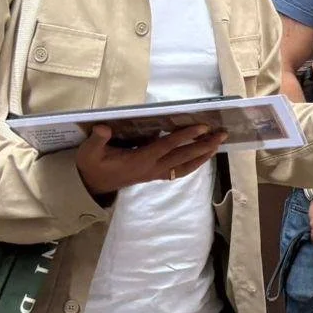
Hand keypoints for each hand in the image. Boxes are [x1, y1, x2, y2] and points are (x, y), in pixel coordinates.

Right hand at [75, 124, 223, 199]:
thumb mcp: (89, 152)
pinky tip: (202, 156)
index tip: (202, 126)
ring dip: (203, 155)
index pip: (167, 146)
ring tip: (218, 144)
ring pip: (185, 166)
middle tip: (222, 134)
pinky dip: (194, 163)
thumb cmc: (92, 166)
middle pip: (183, 156)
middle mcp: (152, 168)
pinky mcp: (155, 176)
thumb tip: (104, 128)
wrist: (92, 186)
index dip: (185, 136)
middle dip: (204, 145)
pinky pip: (180, 171)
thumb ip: (97, 140)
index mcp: (139, 160)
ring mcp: (155, 174)